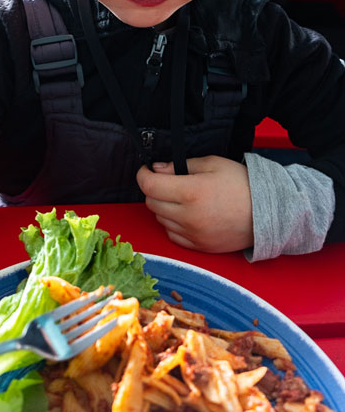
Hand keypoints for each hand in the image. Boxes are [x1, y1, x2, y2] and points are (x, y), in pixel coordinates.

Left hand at [136, 155, 253, 252]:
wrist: (268, 213)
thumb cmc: (242, 184)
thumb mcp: (213, 163)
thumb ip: (181, 165)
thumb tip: (158, 169)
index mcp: (191, 192)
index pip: (150, 185)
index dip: (142, 174)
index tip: (146, 169)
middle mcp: (188, 216)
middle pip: (152, 203)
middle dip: (154, 189)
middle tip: (166, 181)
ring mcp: (193, 234)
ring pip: (160, 220)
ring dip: (163, 207)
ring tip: (181, 197)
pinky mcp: (199, 247)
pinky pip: (173, 235)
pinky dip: (173, 224)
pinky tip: (186, 214)